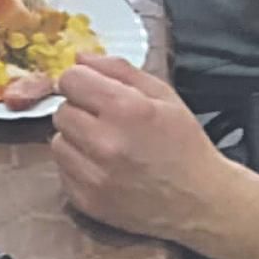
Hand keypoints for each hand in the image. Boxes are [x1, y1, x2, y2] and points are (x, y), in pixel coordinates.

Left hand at [51, 55, 246, 248]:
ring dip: (76, 139)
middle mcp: (104, 143)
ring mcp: (93, 176)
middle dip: (80, 110)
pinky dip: (78, 166)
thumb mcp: (164, 95)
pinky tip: (104, 167)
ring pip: (57, 141)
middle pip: (62, 111)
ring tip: (105, 145)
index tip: (93, 90)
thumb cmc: (184, 144)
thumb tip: (80, 58)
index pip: (70, 80)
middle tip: (106, 121)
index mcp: (125, 109)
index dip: (81, 81)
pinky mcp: (86, 200)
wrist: (200, 201)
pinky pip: (63, 171)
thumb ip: (119, 70)